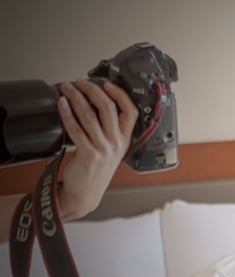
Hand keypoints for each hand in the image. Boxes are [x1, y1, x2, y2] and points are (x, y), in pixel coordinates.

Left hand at [56, 79, 136, 219]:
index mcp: (124, 140)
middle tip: (80, 82)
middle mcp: (116, 143)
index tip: (108, 84)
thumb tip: (92, 107)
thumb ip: (107, 132)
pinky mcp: (88, 153)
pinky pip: (76, 128)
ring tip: (67, 88)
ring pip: (90, 115)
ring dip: (76, 97)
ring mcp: (103, 148)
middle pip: (108, 108)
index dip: (120, 95)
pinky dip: (67, 113)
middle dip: (92, 90)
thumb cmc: (94, 172)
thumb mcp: (109, 151)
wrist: (85, 194)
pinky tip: (62, 105)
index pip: (131, 112)